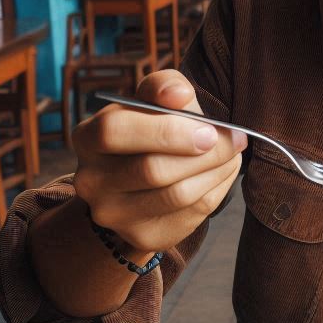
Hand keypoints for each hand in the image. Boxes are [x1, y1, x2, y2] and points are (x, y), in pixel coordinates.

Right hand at [72, 70, 244, 255]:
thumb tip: (178, 94)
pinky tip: (220, 173)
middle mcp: (91, 181)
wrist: (142, 181)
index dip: (166, 130)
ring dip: (217, 170)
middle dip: (205, 154)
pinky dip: (217, 189)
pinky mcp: (142, 235)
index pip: (115, 131)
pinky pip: (192, 213)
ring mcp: (113, 214)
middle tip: (235, 140)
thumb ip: (164, 87)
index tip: (208, 129)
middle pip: (153, 170)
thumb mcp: (154, 100)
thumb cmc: (153, 128)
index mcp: (87, 138)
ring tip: (232, 153)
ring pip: (177, 195)